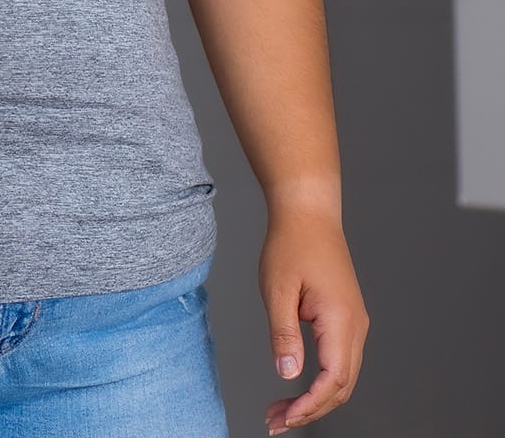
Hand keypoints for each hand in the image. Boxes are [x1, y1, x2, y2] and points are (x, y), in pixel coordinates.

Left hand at [260, 206, 367, 432]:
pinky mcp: (346, 319)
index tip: (285, 418)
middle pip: (342, 386)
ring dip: (315, 398)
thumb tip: (288, 375)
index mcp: (342, 321)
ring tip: (280, 410)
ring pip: (343, 376)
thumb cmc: (291, 245)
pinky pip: (340, 360)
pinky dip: (320, 380)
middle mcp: (356, 327)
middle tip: (275, 422)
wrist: (309, 214)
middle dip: (310, 410)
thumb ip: (284, 334)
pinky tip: (296, 386)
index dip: (311, 406)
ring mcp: (355, 323)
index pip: (334, 380)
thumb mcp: (277, 289)